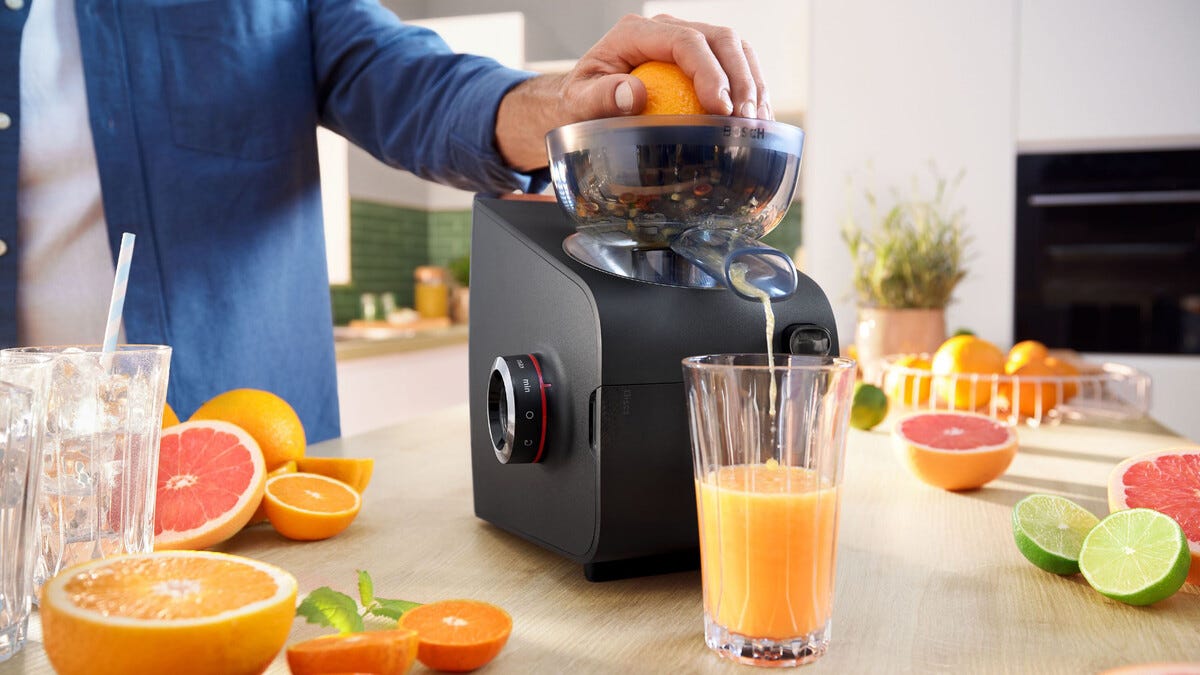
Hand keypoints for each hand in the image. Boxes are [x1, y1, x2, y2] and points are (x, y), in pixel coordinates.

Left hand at [565, 13, 771, 120]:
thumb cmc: (580, 105)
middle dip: (740, 77)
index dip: (708, 71)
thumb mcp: (579, 104)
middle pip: (719, 38)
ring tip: (756, 123)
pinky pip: (737, 67)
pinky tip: (756, 121)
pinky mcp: (702, 60)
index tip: (719, 108)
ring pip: (736, 49)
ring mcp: (687, 41)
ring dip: (753, 84)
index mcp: (635, 32)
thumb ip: (600, 98)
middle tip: (744, 119)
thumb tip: (634, 94)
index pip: (684, 41)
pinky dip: (752, 91)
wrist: (585, 104)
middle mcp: (666, 30)